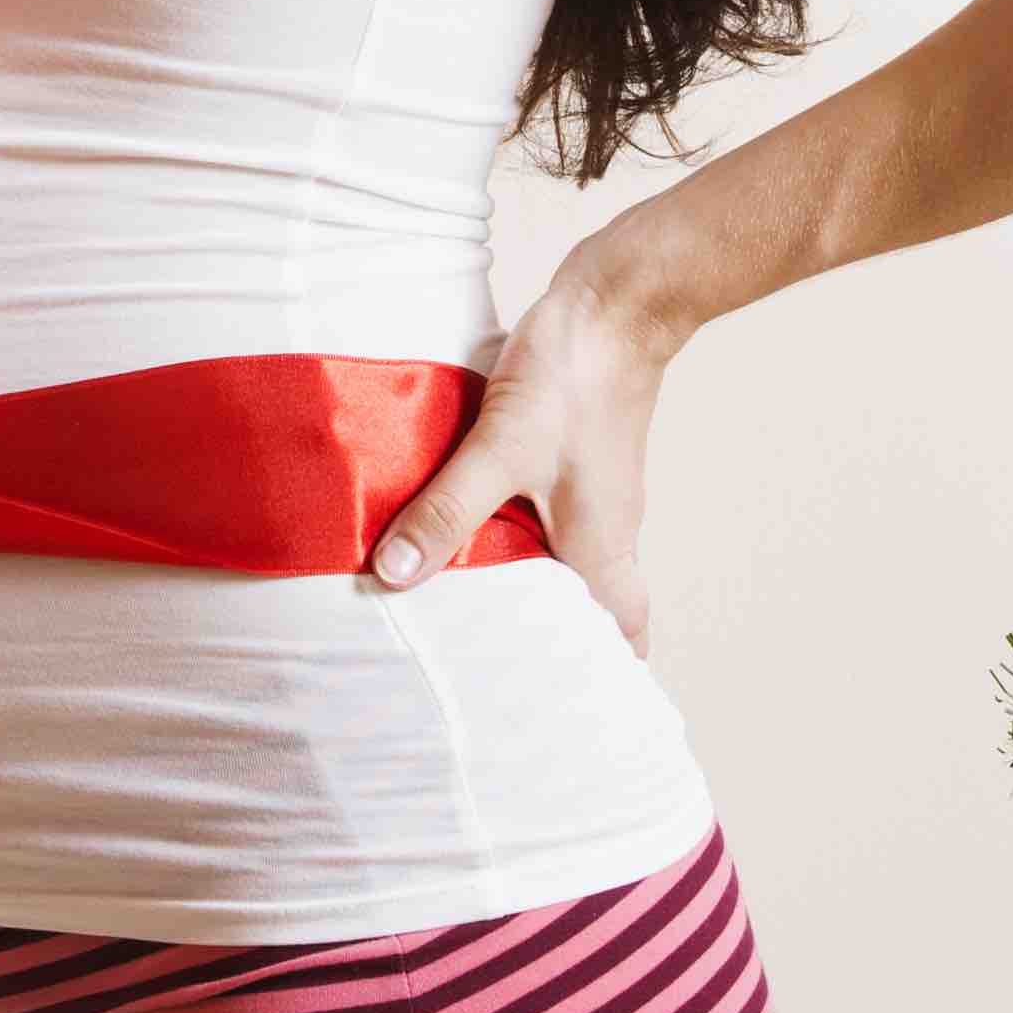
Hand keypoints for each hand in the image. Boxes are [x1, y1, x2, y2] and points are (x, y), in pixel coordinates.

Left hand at [367, 273, 681, 646]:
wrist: (618, 304)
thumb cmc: (574, 382)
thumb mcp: (499, 451)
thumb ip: (446, 512)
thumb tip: (392, 572)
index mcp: (602, 554)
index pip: (620, 639)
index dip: (598, 677)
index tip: (554, 708)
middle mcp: (609, 534)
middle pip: (593, 608)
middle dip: (553, 638)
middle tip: (498, 663)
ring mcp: (597, 496)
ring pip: (570, 562)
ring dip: (530, 584)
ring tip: (470, 605)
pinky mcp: (578, 460)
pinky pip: (552, 517)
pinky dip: (519, 535)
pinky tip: (473, 526)